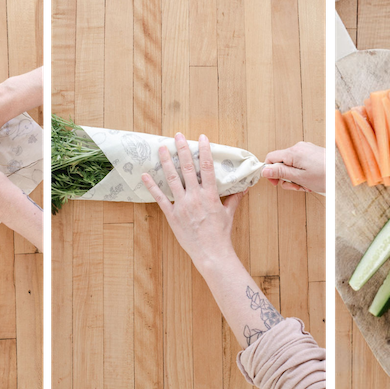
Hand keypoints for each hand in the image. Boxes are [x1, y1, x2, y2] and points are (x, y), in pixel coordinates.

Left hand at [142, 133, 243, 268]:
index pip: (208, 167)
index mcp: (210, 195)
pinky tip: (146, 175)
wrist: (211, 253)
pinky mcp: (172, 215)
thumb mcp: (229, 213)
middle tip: (178, 136)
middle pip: (188, 168)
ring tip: (162, 148)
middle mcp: (196, 197)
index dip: (204, 151)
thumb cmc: (221, 234)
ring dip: (166, 162)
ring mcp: (182, 205)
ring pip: (173, 179)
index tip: (201, 138)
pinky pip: (160, 198)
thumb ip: (234, 198)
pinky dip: (152, 186)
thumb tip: (244, 187)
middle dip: (183, 150)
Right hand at [261, 142, 326, 193]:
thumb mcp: (300, 177)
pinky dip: (303, 173)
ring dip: (296, 177)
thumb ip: (281, 173)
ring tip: (306, 185)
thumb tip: (265, 170)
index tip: (275, 182)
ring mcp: (306, 149)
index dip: (270, 171)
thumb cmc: (325, 175)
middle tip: (296, 186)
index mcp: (293, 152)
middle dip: (286, 177)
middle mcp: (299, 148)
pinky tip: (311, 181)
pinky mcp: (312, 153)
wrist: (343, 172)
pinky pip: (300, 164)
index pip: (271, 158)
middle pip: (282, 163)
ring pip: (292, 165)